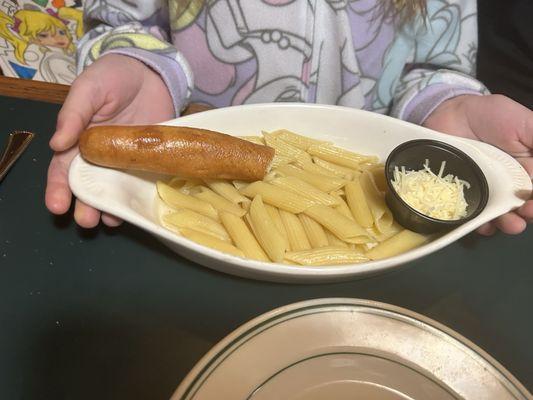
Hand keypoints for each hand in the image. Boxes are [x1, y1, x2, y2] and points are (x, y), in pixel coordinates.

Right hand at [45, 54, 174, 227]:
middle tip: (85, 221)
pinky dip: (136, 199)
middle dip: (84, 206)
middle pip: (88, 187)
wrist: (151, 74)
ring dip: (108, 209)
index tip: (57, 205)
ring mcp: (125, 162)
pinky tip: (133, 210)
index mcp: (77, 142)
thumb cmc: (112, 78)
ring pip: (113, 192)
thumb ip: (73, 115)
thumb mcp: (88, 90)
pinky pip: (141, 184)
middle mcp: (99, 158)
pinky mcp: (148, 162)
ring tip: (107, 221)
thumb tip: (56, 143)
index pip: (63, 170)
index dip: (58, 189)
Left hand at [424, 94, 532, 234]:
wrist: (451, 114)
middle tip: (527, 212)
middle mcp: (512, 185)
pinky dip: (480, 225)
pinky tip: (484, 225)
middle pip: (526, 208)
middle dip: (530, 213)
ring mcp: (488, 192)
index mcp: (530, 170)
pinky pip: (474, 217)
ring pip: (502, 216)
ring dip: (509, 224)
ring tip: (511, 224)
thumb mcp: (527, 124)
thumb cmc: (492, 116)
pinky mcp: (465, 197)